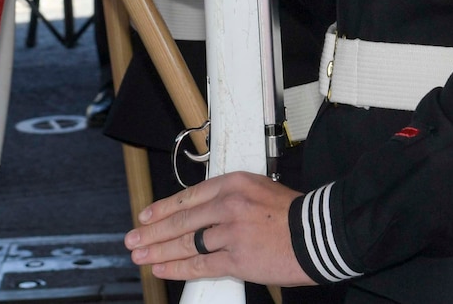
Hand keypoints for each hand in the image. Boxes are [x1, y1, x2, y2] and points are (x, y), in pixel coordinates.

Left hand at [124, 172, 311, 285]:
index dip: (162, 208)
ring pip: (186, 243)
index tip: (145, 215)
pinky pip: (202, 265)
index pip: (187, 197)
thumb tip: (201, 213)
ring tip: (140, 255)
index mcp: (232, 183)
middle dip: (152, 232)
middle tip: (133, 238)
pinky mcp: (239, 259)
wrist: (320, 234)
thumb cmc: (293, 213)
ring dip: (159, 251)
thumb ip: (228, 198)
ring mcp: (231, 233)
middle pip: (181, 221)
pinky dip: (179, 268)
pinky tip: (163, 269)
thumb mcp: (257, 189)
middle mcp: (228, 205)